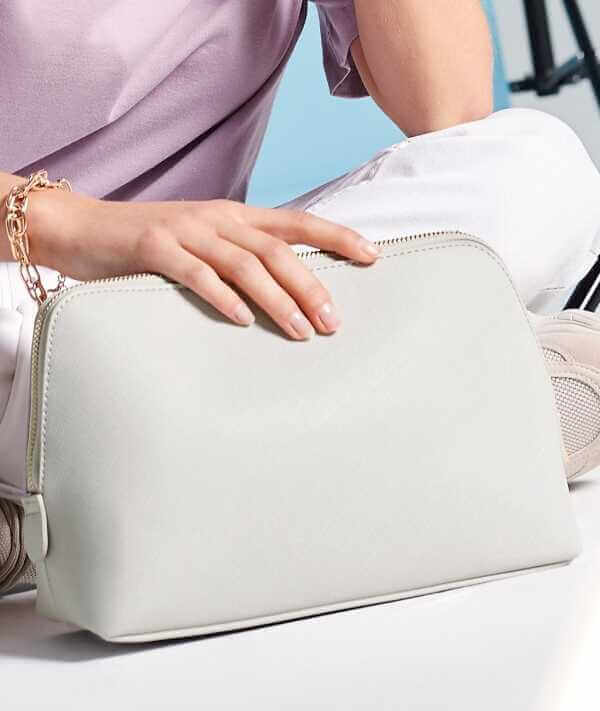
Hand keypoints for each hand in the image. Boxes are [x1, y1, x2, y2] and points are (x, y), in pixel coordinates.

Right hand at [29, 193, 378, 339]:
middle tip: (334, 323)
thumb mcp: (202, 242)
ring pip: (244, 263)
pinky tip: (242, 320)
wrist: (82, 227)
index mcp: (234, 217)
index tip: (372, 256)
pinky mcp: (154, 248)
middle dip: (312, 285)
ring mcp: (186, 231)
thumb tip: (282, 291)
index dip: (336, 237)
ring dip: (277, 298)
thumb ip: (238, 258)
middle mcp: (217, 219)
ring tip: (301, 331)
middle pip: (278, 250)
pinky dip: (222, 296)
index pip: (296, 223)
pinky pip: (195, 273)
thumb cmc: (149, 244)